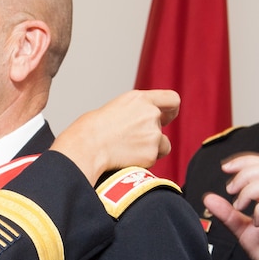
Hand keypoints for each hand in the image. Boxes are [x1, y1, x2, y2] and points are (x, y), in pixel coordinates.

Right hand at [50, 89, 178, 181]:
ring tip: (126, 150)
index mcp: (140, 99)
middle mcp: (151, 113)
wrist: (87, 146)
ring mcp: (153, 134)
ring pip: (162, 144)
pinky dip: (143, 160)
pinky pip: (154, 158)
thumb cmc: (92, 129)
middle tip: (133, 139)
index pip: (171, 99)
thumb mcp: (115, 108)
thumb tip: (145, 121)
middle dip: (151, 132)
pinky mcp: (151, 153)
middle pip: (162, 124)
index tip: (168, 116)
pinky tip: (126, 158)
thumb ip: (135, 110)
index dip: (171, 109)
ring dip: (150, 148)